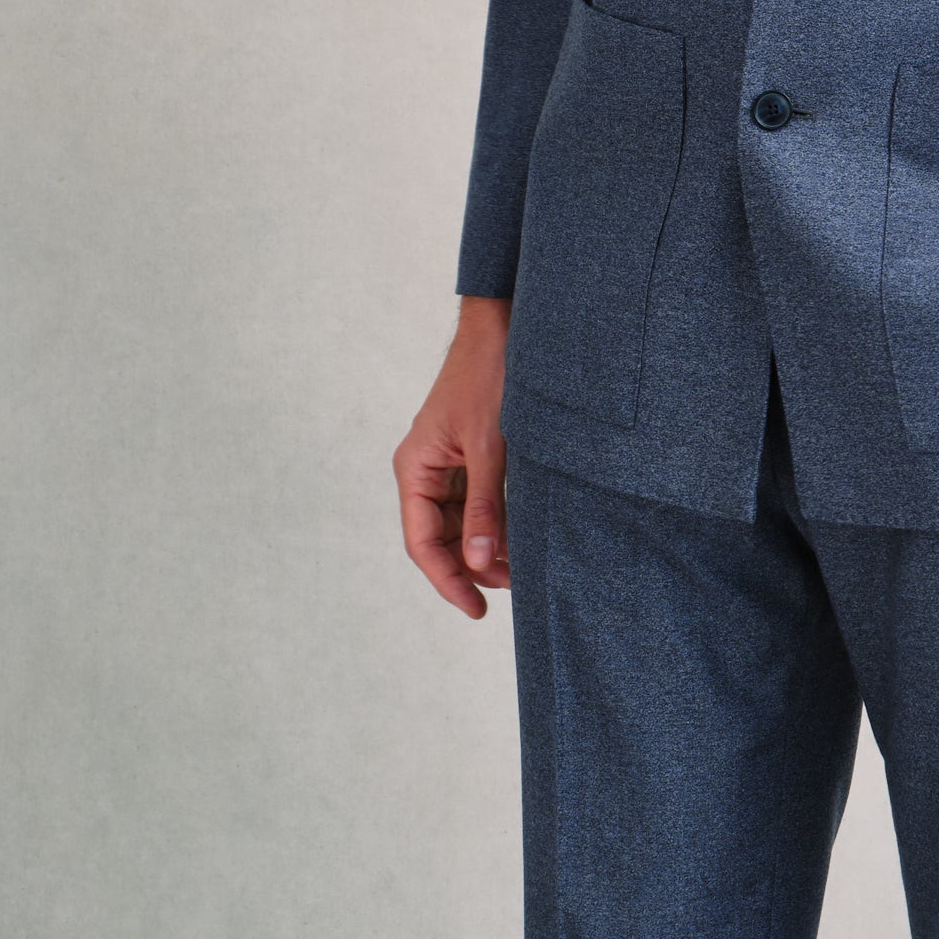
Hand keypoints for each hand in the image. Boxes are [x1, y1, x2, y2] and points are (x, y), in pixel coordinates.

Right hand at [393, 295, 511, 617]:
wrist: (503, 329)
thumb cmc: (488, 378)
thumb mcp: (490, 447)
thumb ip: (486, 506)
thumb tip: (481, 563)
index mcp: (415, 468)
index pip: (423, 543)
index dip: (448, 581)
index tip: (476, 610)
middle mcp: (424, 471)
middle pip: (441, 538)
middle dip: (473, 566)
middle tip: (514, 584)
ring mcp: (447, 465)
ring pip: (461, 523)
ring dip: (487, 546)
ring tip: (523, 564)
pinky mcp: (469, 456)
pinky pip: (477, 502)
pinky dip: (496, 521)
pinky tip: (521, 534)